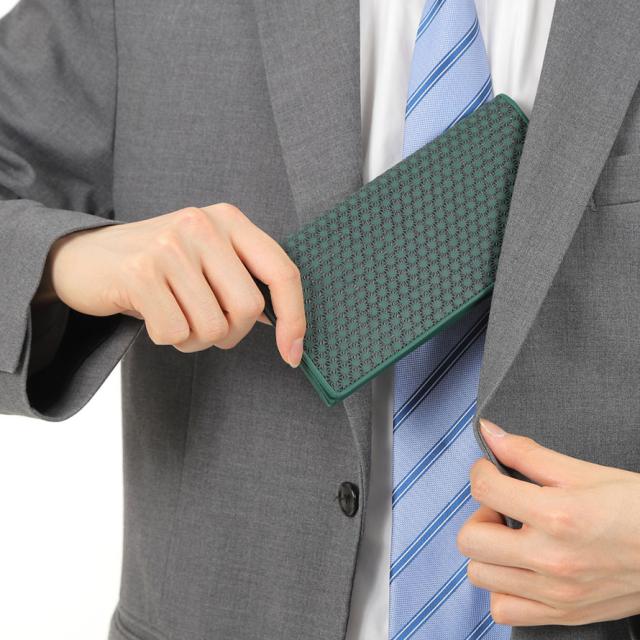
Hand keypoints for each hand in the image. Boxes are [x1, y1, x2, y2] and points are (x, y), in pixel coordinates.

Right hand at [38, 204, 305, 362]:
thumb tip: (286, 327)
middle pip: (249, 308)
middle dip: (230, 334)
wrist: (85, 258)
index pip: (283, 271)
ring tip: (172, 315)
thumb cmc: (159, 268)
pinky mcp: (140, 271)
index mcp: (230, 220)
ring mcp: (171, 245)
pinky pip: (175, 333)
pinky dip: (167, 338)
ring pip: (212, 327)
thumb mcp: (208, 258)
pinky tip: (151, 315)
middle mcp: (203, 225)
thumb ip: (245, 280)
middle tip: (204, 326)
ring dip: (194, 339)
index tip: (292, 354)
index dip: (295, 318)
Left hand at [456, 419, 639, 626]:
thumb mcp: (583, 472)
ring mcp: (555, 593)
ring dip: (487, 551)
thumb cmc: (636, 508)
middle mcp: (551, 559)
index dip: (480, 471)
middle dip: (479, 514)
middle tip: (502, 506)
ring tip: (512, 536)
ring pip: (480, 575)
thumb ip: (528, 454)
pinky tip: (520, 568)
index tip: (490, 470)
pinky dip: (503, 588)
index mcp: (557, 515)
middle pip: (470, 539)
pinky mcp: (563, 615)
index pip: (484, 489)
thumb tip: (489, 432)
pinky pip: (503, 610)